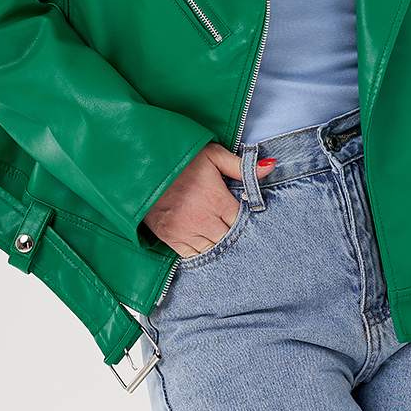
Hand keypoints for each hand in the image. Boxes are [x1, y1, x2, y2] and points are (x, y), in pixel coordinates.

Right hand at [141, 142, 275, 258]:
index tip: (242, 212)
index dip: (244, 219)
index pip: (241, 222)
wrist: (141, 165)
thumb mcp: (212, 155)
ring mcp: (185, 232)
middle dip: (233, 232)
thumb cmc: (180, 157)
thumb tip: (269, 168)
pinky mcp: (170, 238)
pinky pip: (193, 255)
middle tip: (230, 223)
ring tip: (218, 231)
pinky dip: (201, 250)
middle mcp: (202, 220)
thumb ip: (241, 166)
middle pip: (229, 239)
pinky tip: (204, 240)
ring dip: (218, 243)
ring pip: (213, 250)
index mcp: (216, 199)